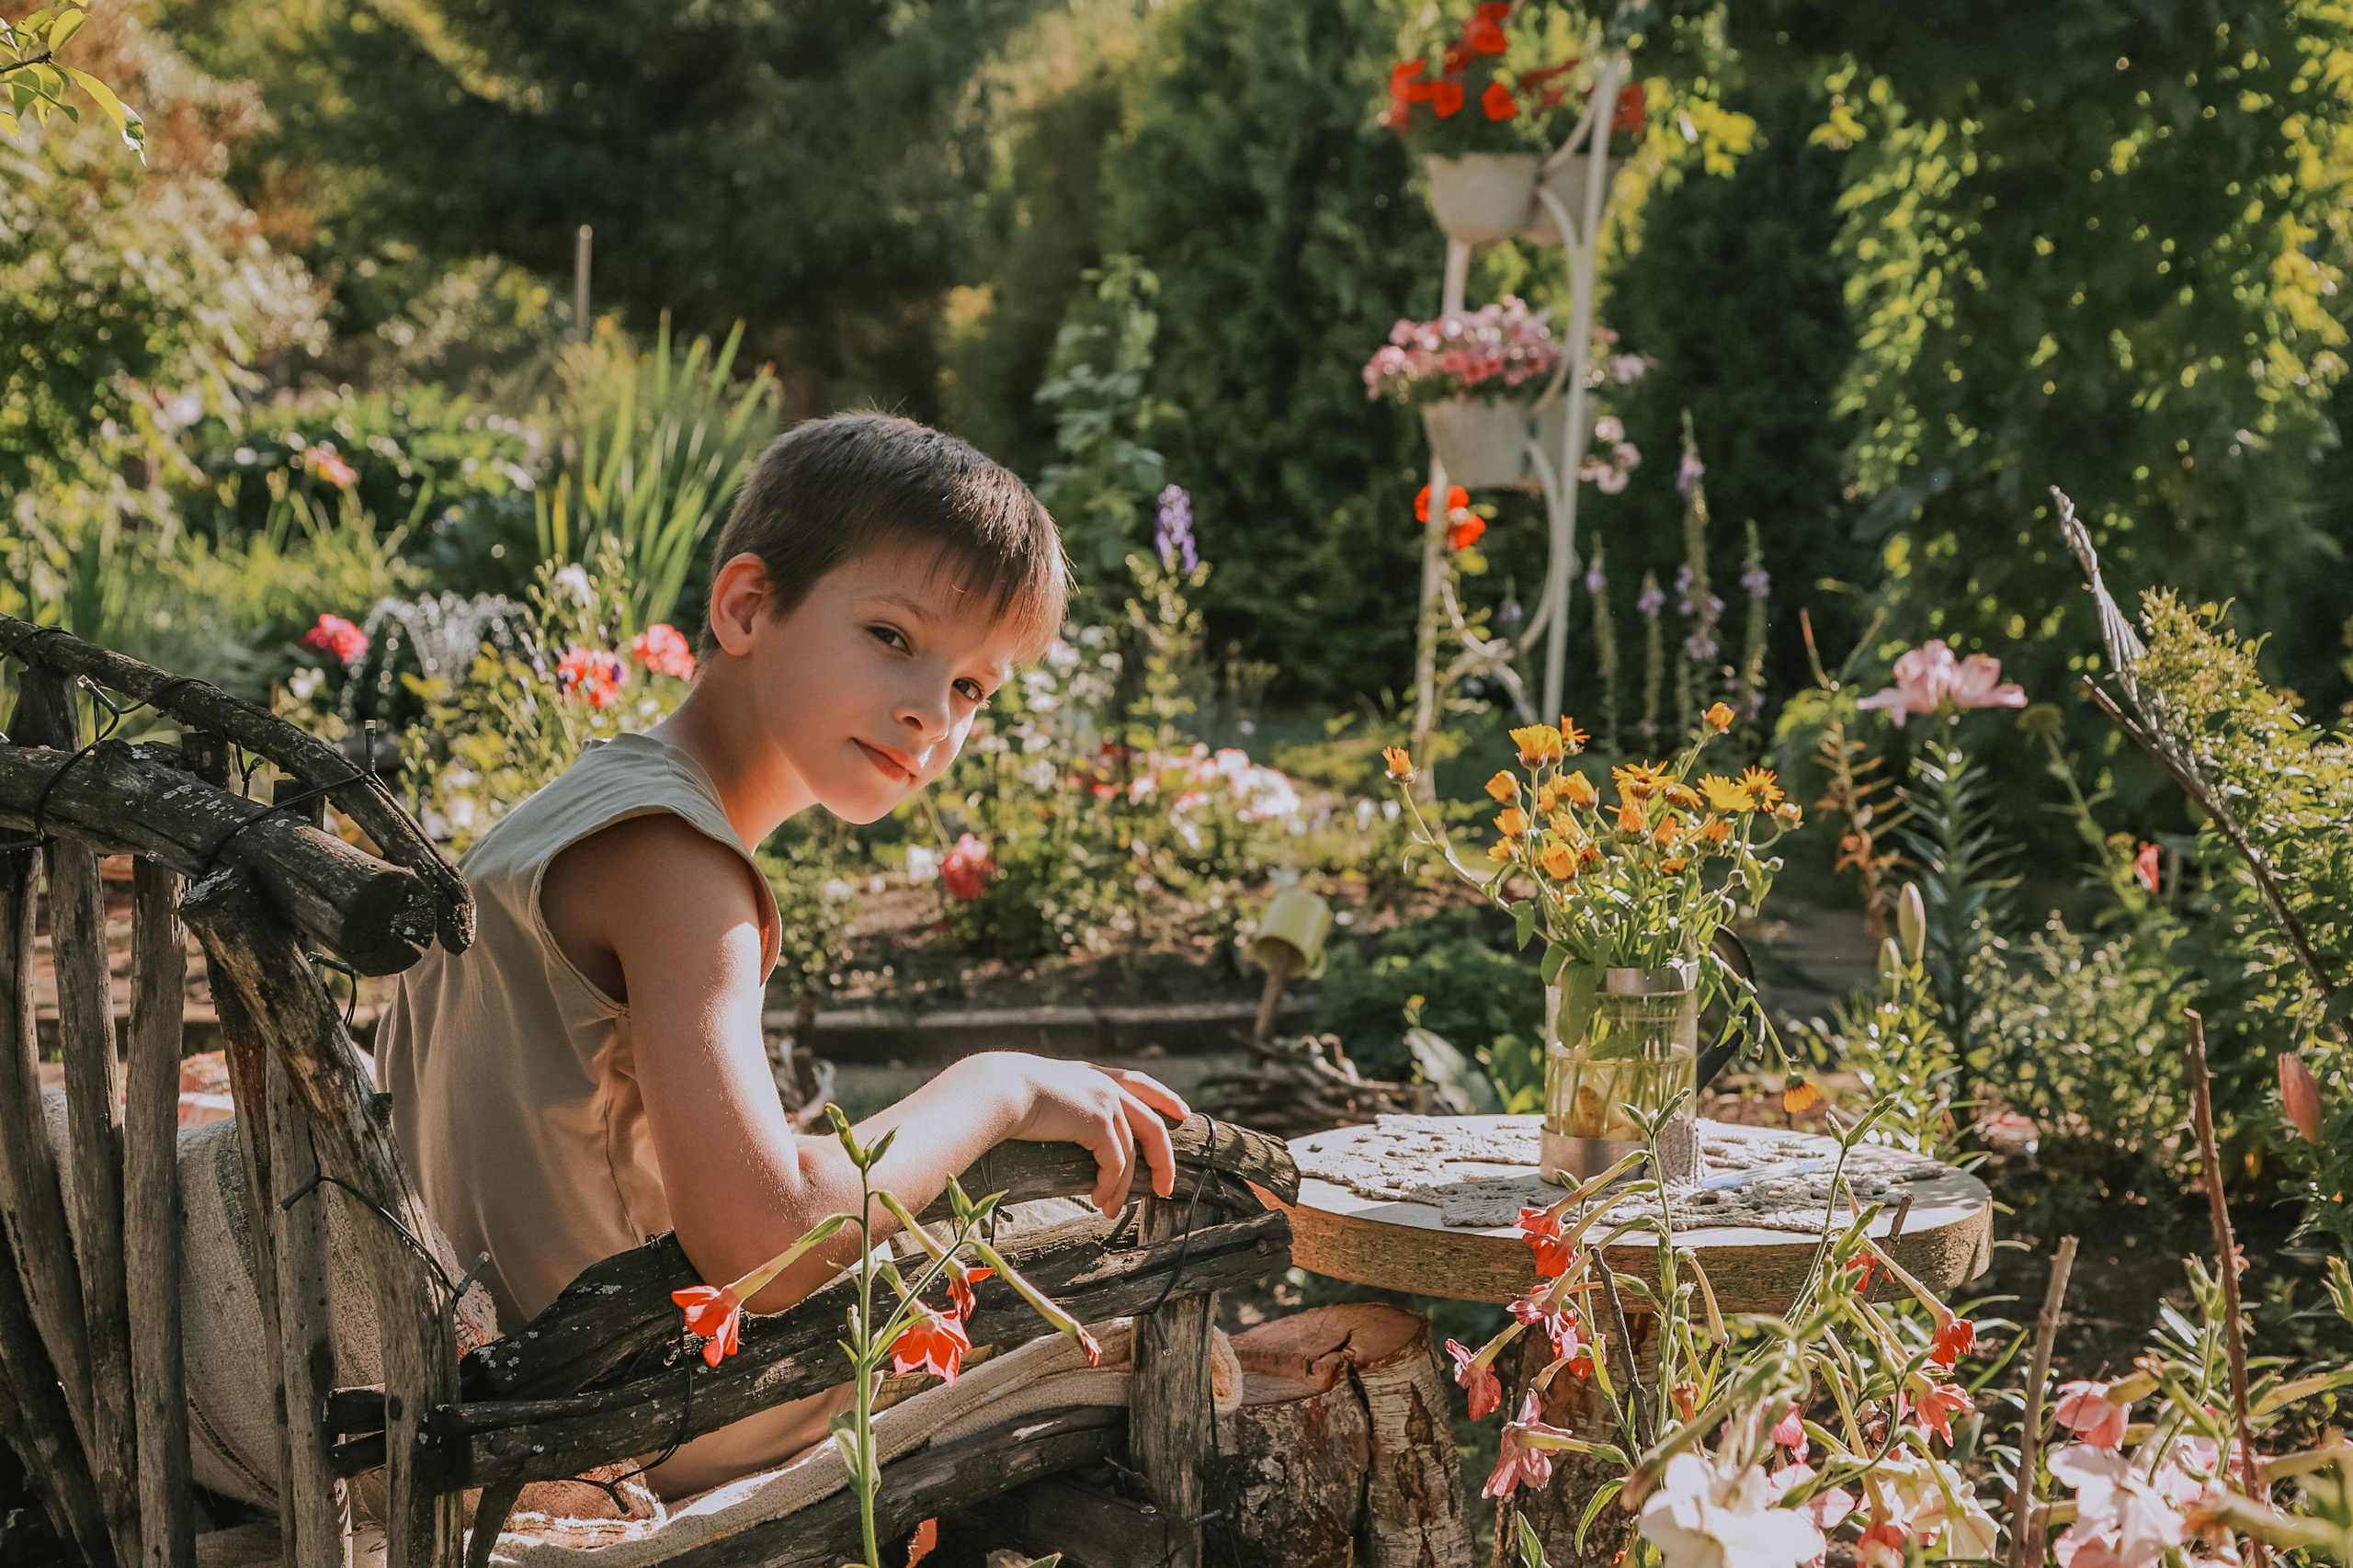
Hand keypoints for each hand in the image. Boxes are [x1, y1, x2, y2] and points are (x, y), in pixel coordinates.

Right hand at [987, 1054, 1190, 1213]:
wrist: (998, 1089)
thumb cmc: (1005, 1095)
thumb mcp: (1041, 1093)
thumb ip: (1059, 1104)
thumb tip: (1059, 1126)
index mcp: (1093, 1075)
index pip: (1139, 1082)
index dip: (1164, 1097)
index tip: (1182, 1112)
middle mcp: (1105, 1085)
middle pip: (1152, 1123)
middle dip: (1163, 1159)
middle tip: (1166, 1187)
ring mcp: (1105, 1101)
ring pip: (1131, 1152)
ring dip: (1124, 1186)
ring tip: (1112, 1210)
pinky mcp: (1099, 1122)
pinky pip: (1115, 1163)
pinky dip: (1111, 1185)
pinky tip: (1100, 1200)